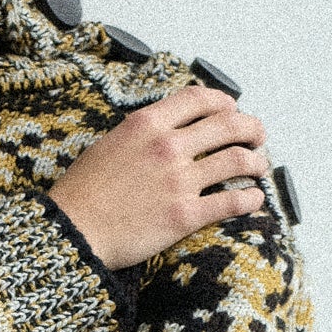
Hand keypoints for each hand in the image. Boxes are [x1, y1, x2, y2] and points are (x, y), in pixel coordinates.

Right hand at [47, 84, 270, 270]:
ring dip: (255, 162)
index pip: (200, 99)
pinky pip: (231, 202)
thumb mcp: (109, 145)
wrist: (72, 232)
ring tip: (259, 166)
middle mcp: (167, 146)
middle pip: (227, 125)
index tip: (231, 109)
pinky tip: (254, 199)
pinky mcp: (185, 216)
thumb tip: (166, 131)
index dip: (224, 102)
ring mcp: (179, 181)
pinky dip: (250, 199)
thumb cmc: (82, 194)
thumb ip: (142, 134)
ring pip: (236, 160)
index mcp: (148, 124)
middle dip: (250, 128)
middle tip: (257, 136)